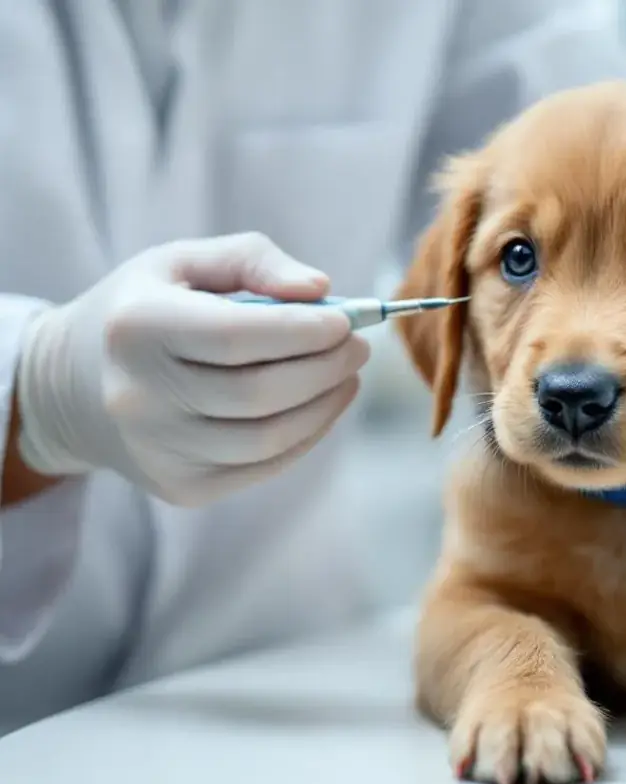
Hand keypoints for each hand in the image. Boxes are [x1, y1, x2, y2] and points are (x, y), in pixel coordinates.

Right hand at [15, 233, 368, 505]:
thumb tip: (320, 288)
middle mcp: (139, 397)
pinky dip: (308, 435)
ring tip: (347, 374)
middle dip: (326, 367)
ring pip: (269, 437)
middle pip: (261, 393)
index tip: (345, 320)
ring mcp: (158, 451)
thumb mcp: (184, 262)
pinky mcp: (181, 488)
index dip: (304, 330)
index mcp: (137, 328)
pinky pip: (264, 467)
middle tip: (357, 346)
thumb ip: (254, 261)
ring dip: (326, 404)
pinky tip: (322, 405)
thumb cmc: (147, 309)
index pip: (237, 336)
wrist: (75, 385)